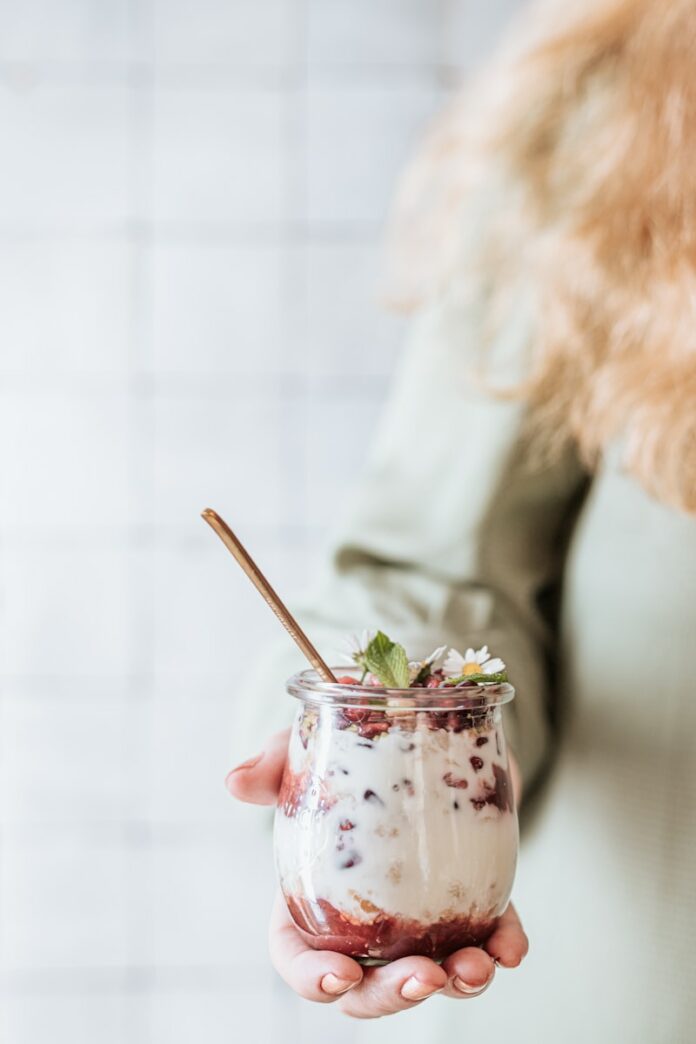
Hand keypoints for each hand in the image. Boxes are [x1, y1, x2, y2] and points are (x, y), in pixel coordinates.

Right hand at [227, 729, 527, 1017]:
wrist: (415, 720)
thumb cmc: (348, 744)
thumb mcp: (308, 748)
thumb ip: (274, 764)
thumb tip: (235, 783)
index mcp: (313, 892)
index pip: (298, 955)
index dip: (313, 978)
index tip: (342, 975)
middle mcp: (365, 916)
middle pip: (367, 986)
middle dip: (394, 995)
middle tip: (426, 975)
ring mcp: (418, 913)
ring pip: (431, 973)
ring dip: (457, 983)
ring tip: (478, 966)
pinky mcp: (467, 895)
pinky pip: (486, 938)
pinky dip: (501, 949)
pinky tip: (510, 949)